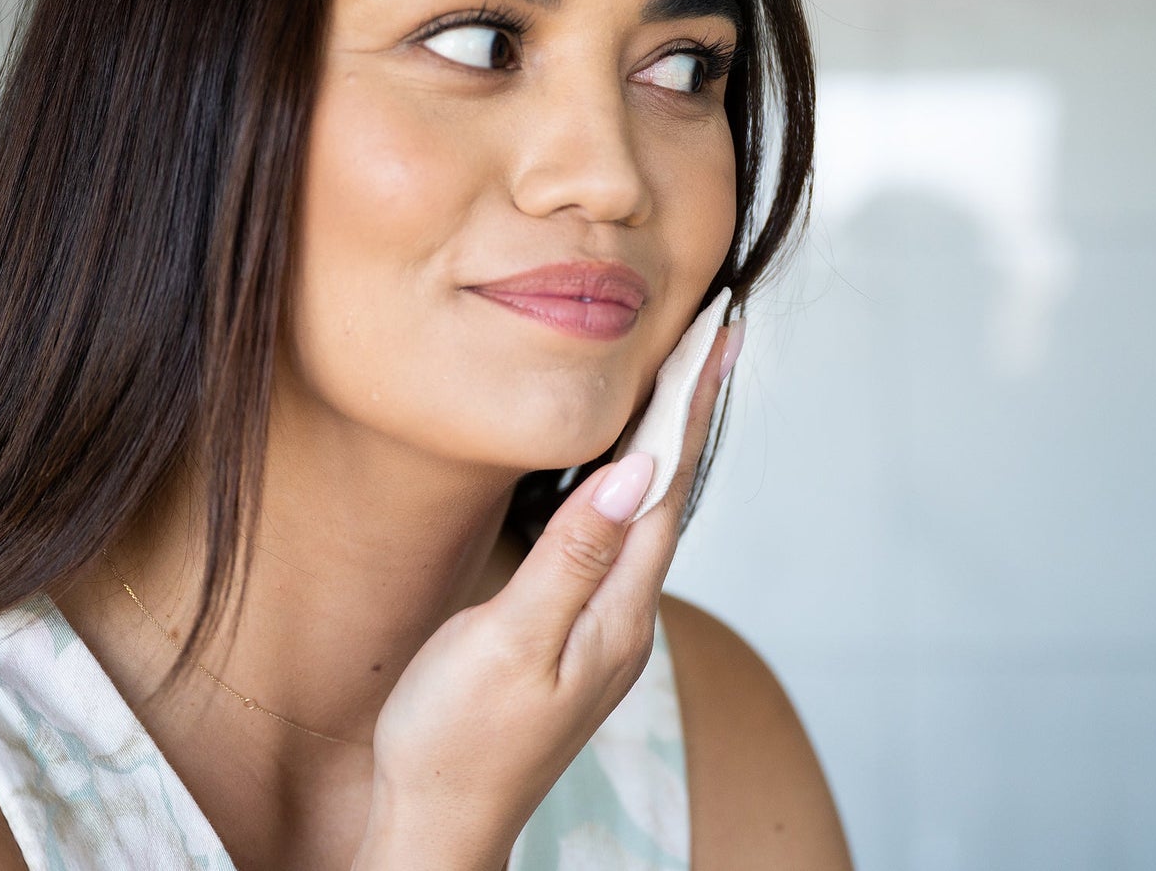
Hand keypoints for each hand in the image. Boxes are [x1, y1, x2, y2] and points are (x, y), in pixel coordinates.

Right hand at [352, 309, 743, 870]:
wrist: (439, 827)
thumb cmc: (457, 741)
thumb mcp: (511, 643)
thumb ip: (574, 557)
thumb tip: (635, 473)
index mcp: (619, 611)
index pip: (669, 484)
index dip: (689, 403)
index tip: (716, 334)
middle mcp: (628, 616)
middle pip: (672, 492)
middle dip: (693, 408)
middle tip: (716, 333)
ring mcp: (606, 629)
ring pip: (649, 514)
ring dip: (669, 443)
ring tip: (684, 379)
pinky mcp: (577, 637)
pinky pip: (620, 539)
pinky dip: (632, 485)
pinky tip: (625, 471)